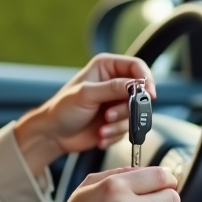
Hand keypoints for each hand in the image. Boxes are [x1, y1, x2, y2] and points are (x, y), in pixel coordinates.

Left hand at [13, 54, 154, 175]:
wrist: (53, 134)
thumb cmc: (62, 109)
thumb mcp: (86, 94)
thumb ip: (112, 88)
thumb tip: (136, 85)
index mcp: (106, 67)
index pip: (136, 66)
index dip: (146, 79)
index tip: (149, 94)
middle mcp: (114, 84)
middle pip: (140, 93)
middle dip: (127, 109)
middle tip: (109, 116)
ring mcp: (116, 104)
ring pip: (136, 113)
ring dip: (119, 124)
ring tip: (102, 128)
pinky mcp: (117, 122)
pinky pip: (128, 129)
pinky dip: (115, 134)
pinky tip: (100, 136)